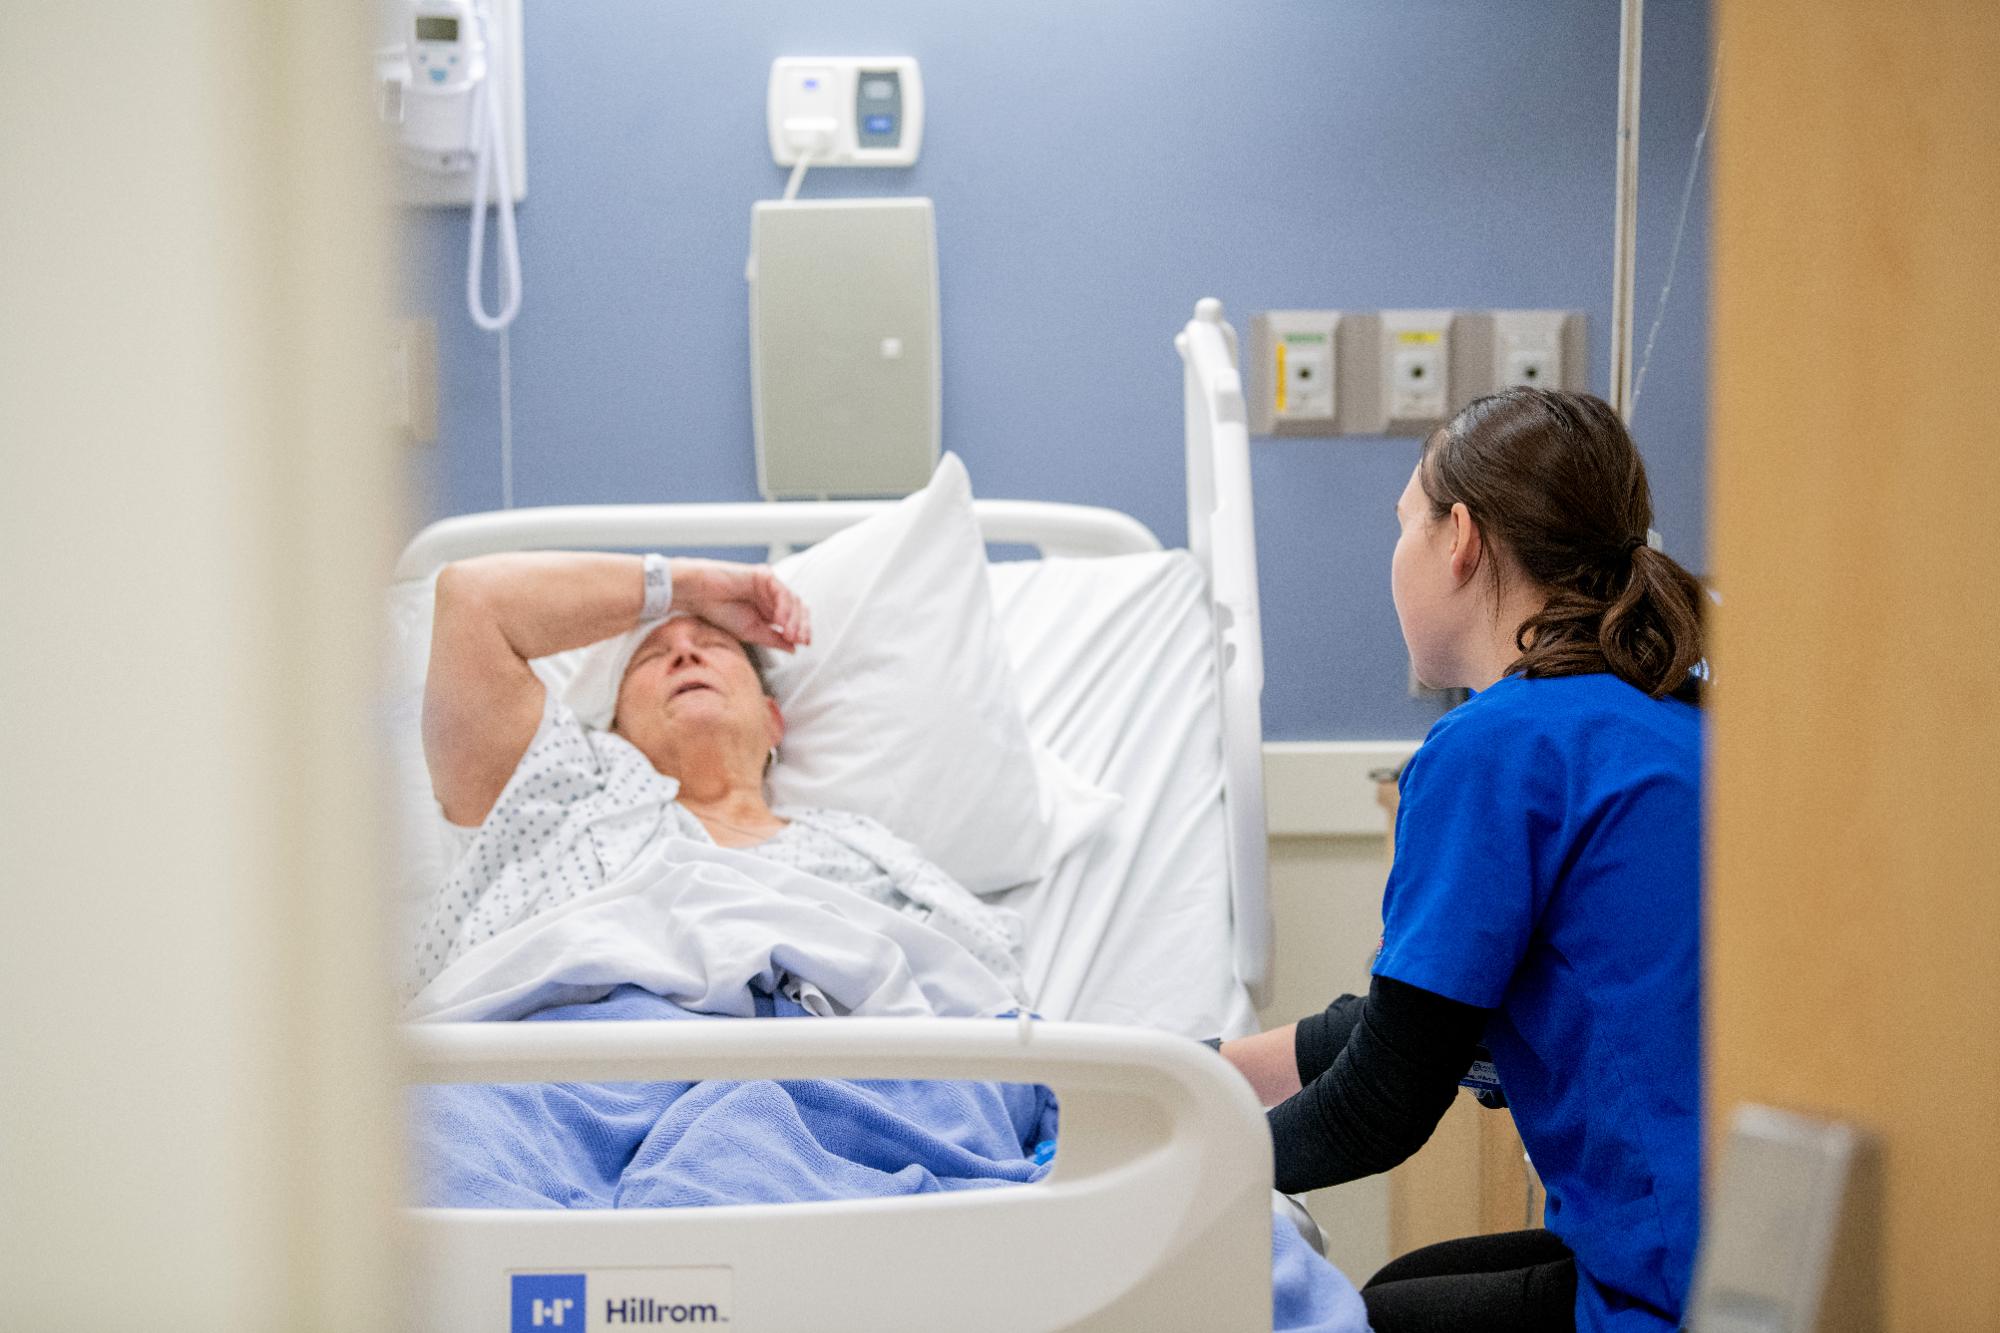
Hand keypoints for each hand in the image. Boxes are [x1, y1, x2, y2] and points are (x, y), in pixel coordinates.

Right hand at [670, 559, 811, 652]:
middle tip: (801, 640)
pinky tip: (780, 621)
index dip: (802, 629)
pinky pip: (781, 591)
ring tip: (789, 634)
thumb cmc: (720, 612)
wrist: (699, 595)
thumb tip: (795, 649)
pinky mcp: (764, 575)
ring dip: (794, 618)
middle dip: (802, 624)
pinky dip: (784, 607)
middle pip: (799, 607)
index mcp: (770, 608)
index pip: (795, 618)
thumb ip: (773, 639)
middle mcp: (772, 595)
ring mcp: (769, 584)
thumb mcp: (752, 632)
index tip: (804, 643)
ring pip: (793, 599)